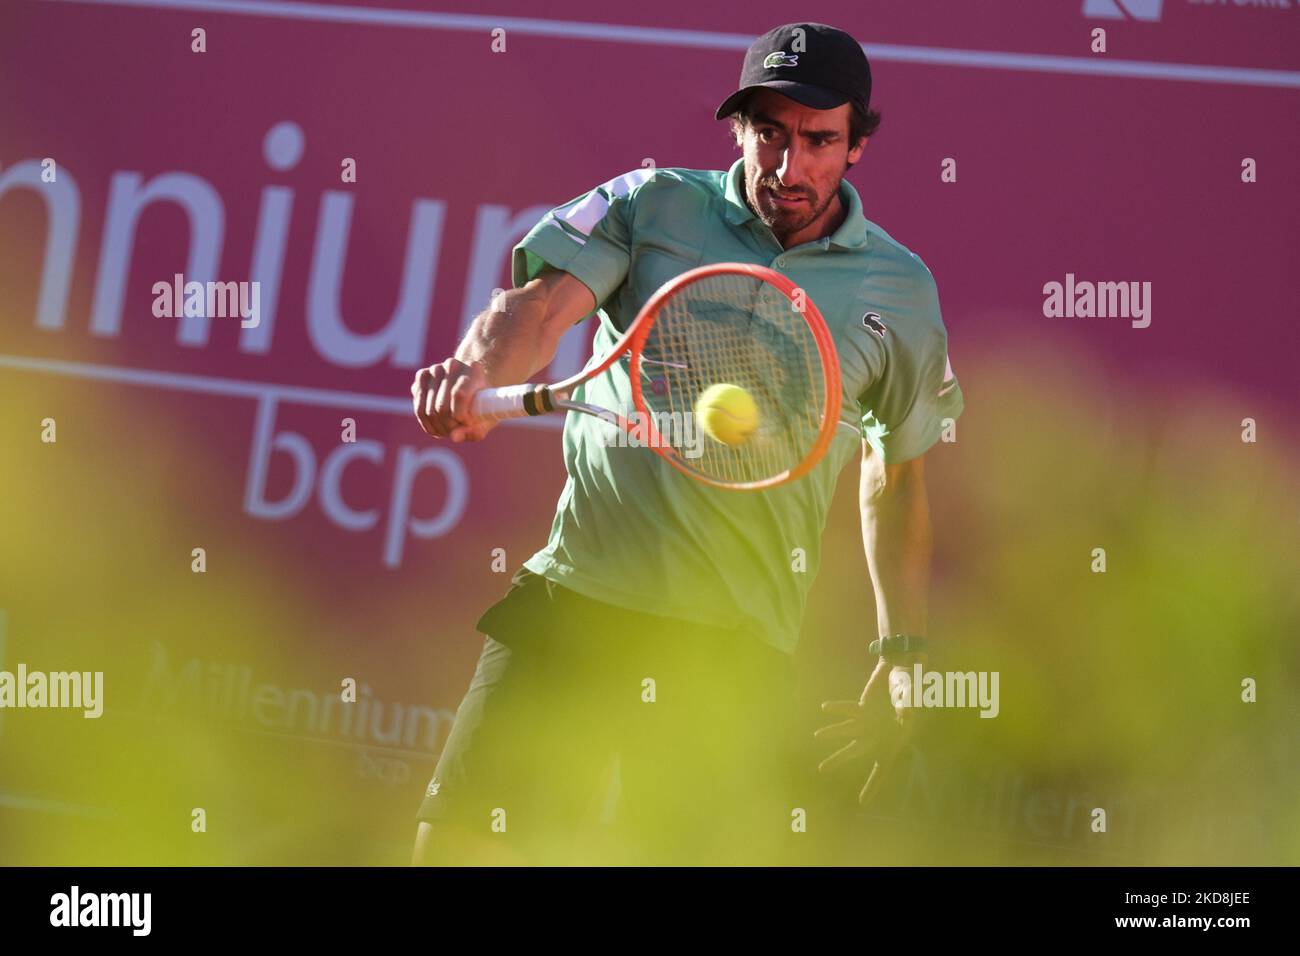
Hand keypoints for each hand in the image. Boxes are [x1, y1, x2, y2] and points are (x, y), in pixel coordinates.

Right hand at [411, 358, 497, 441]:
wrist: (472, 386)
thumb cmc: (482, 404)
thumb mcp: (486, 419)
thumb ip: (475, 430)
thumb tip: (454, 437)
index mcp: (474, 369)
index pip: (458, 395)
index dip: (461, 416)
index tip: (468, 424)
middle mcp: (452, 364)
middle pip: (441, 406)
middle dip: (449, 425)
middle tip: (459, 429)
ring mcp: (435, 369)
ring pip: (429, 409)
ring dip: (439, 426)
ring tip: (450, 429)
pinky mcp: (422, 376)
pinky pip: (419, 408)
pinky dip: (428, 423)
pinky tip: (439, 426)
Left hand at [816, 658, 919, 806]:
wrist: (903, 670)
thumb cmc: (912, 689)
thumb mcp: (913, 698)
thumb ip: (909, 707)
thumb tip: (905, 713)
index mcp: (894, 741)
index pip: (883, 768)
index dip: (873, 785)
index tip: (862, 802)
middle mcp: (878, 734)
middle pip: (857, 751)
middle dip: (840, 759)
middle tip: (823, 769)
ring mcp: (869, 721)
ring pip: (849, 730)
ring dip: (834, 733)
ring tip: (818, 736)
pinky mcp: (863, 708)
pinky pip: (849, 709)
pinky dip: (838, 709)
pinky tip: (826, 708)